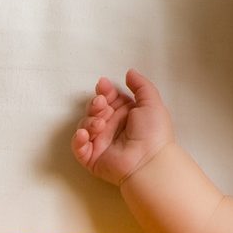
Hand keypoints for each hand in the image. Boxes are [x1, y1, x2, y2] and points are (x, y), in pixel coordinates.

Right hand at [72, 68, 175, 185]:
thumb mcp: (151, 102)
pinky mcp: (92, 157)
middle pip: (95, 109)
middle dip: (95, 104)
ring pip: (85, 125)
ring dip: (89, 120)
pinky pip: (78, 146)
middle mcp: (112, 126)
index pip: (109, 97)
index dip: (104, 91)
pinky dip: (78, 139)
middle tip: (102, 104)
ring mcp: (101, 142)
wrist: (150, 160)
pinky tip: (86, 134)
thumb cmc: (154, 132)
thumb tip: (129, 72)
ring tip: (100, 124)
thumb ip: (140, 85)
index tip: (104, 85)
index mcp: (125, 114)